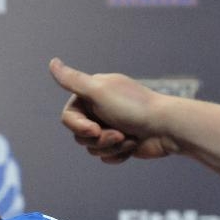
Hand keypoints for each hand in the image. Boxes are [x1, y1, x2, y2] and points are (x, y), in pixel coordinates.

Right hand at [49, 57, 173, 163]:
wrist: (167, 128)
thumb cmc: (133, 108)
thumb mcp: (98, 90)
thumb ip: (72, 80)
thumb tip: (51, 62)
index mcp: (93, 93)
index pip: (68, 117)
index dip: (79, 126)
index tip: (94, 129)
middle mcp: (100, 108)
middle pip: (79, 135)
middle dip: (98, 138)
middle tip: (118, 133)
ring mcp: (111, 126)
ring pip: (92, 148)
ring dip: (110, 146)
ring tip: (129, 139)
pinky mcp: (121, 143)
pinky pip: (105, 156)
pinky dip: (118, 154)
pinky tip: (133, 146)